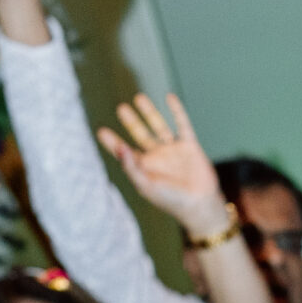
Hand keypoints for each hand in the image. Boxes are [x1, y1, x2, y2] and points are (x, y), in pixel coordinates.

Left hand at [96, 91, 229, 238]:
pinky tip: (169, 97)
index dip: (112, 142)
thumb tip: (119, 147)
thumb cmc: (171, 200)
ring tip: (139, 98)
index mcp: (144, 168)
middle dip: (131, 122)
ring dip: (149, 112)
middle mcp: (158, 157)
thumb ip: (131, 167)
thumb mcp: (146, 185)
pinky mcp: (190, 146)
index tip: (101, 131)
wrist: (200, 205)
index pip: (124, 151)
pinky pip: (183, 125)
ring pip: (159, 126)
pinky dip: (177, 111)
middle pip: (141, 134)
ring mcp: (174, 150)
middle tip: (121, 109)